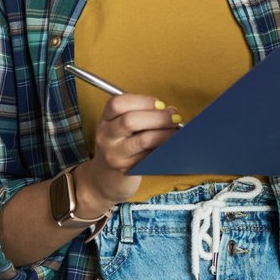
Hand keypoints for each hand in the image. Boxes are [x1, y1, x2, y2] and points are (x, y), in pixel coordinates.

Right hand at [78, 93, 182, 208]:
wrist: (103, 179)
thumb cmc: (119, 147)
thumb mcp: (120, 128)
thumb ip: (140, 115)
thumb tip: (170, 111)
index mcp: (105, 120)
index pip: (117, 103)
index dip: (142, 100)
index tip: (160, 104)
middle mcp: (106, 136)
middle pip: (130, 120)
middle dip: (158, 117)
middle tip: (174, 117)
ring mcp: (115, 155)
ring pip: (143, 140)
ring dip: (165, 133)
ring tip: (176, 132)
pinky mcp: (127, 170)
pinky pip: (150, 156)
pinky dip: (164, 148)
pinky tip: (170, 146)